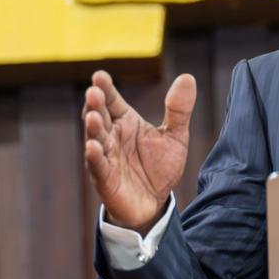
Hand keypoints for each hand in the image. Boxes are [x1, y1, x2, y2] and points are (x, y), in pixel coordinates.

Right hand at [82, 70, 195, 232]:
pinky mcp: (105, 179)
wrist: (156, 203)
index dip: (105, 88)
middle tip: (93, 91)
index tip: (100, 75)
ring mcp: (106, 157)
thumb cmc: (160, 167)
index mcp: (126, 122)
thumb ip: (178, 109)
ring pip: (96, 139)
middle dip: (95, 104)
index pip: (112, 100)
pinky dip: (95, 157)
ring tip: (91, 116)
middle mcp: (112, 136)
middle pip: (100, 116)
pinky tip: (93, 147)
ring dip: (92, 128)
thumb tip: (187, 77)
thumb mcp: (175, 136)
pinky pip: (98, 167)